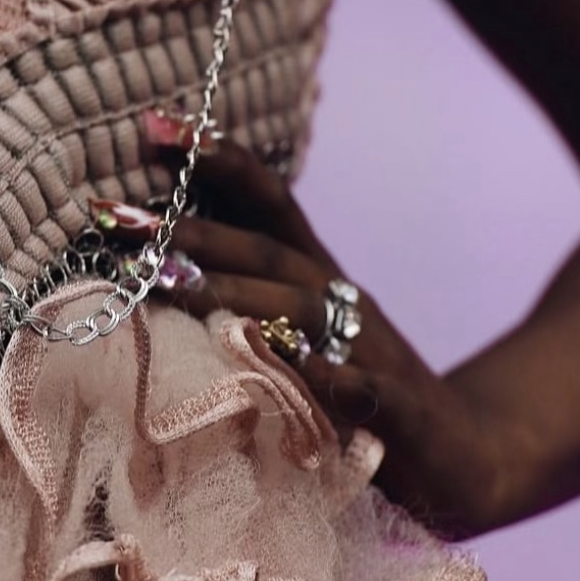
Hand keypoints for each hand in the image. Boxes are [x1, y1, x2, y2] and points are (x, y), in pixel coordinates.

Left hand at [161, 141, 529, 538]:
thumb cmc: (353, 392)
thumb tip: (149, 260)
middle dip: (189, 231)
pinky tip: (294, 368)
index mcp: (315, 280)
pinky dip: (332, 377)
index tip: (149, 124)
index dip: (214, 159)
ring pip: (301, 310)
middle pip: (265, 253)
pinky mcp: (400, 415)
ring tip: (166, 281)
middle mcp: (340, 304)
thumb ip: (236, 299)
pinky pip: (366, 391)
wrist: (465, 455)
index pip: (266, 202)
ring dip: (232, 292)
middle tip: (114, 216)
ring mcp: (372, 356)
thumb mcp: (296, 336)